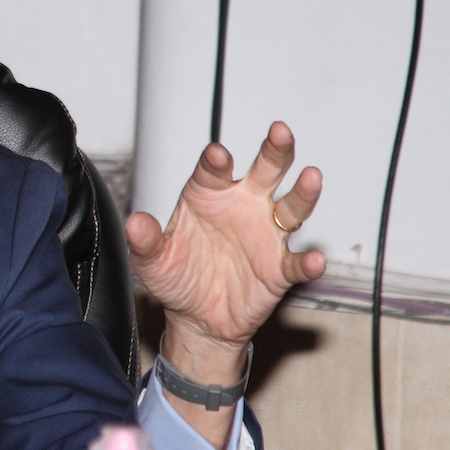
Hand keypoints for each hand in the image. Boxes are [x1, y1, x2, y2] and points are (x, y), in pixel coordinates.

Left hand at [127, 122, 322, 445]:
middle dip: (275, 150)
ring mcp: (266, 235)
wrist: (196, 317)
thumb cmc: (177, 276)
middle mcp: (243, 206)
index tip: (217, 156)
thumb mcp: (152, 260)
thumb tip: (134, 222)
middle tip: (280, 132)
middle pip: (265, 171)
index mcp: (209, 195)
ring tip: (311, 177)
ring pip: (291, 208)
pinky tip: (315, 260)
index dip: (216, 161)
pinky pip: (297, 263)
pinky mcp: (280, 269)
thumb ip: (145, 240)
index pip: (213, 170)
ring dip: (303, 193)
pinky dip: (308, 262)